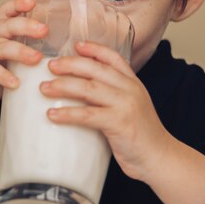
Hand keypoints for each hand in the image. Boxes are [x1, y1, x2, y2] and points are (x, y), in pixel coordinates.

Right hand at [0, 0, 47, 130]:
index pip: (6, 12)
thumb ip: (29, 57)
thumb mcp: (13, 65)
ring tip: (35, 58)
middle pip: (6, 25)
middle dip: (26, 25)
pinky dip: (2, 75)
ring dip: (19, 51)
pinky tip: (15, 82)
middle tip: (44, 30)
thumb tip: (63, 58)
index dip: (18, 5)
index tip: (33, 3)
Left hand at [39, 41, 169, 182]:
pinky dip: (68, 113)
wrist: (160, 158)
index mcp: (133, 83)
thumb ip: (113, 97)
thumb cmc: (141, 136)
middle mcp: (130, 89)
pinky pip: (88, 115)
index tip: (76, 44)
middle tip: (50, 66)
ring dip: (63, 86)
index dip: (94, 49)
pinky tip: (52, 115)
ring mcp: (126, 105)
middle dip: (70, 64)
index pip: (114, 58)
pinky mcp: (119, 123)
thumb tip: (81, 93)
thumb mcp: (131, 108)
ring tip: (44, 88)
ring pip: (88, 88)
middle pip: (96, 69)